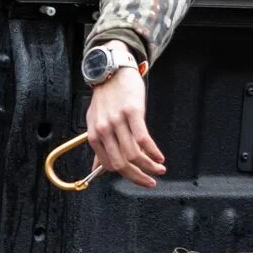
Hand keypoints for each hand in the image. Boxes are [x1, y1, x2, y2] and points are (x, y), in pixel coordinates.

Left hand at [85, 53, 164, 187]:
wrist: (111, 70)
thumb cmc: (104, 97)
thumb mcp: (95, 122)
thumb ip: (98, 146)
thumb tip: (97, 169)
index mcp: (93, 135)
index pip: (108, 165)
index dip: (125, 174)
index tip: (137, 177)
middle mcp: (103, 130)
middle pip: (121, 163)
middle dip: (138, 177)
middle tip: (150, 182)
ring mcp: (118, 122)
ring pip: (134, 154)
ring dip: (150, 167)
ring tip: (159, 170)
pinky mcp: (133, 113)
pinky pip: (144, 139)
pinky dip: (153, 152)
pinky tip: (160, 157)